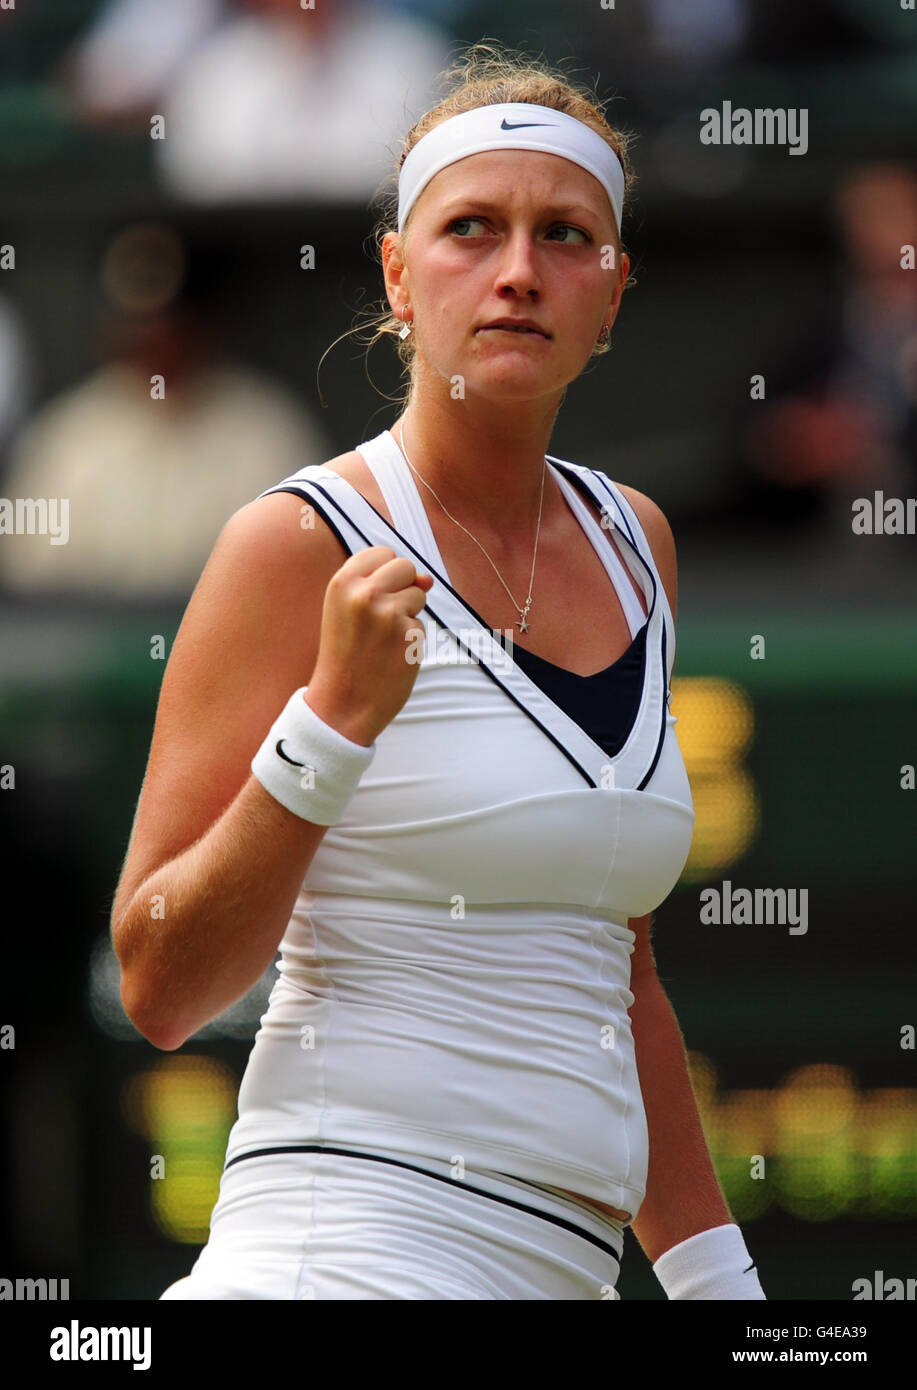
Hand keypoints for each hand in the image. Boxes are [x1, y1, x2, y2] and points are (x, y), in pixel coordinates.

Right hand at [304, 546, 433, 745]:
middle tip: (378, 621)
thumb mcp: (347, 611)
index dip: (385, 574)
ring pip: (418, 595)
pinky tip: (389, 657)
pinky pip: (420, 625)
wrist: (341, 705)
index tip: (372, 598)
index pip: (382, 552)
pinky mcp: (410, 635)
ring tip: (380, 640)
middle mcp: (365, 593)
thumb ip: (381, 585)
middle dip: (401, 589)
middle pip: (405, 567)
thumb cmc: (345, 655)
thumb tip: (427, 579)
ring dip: (407, 615)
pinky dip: (410, 641)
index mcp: (342, 582)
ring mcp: (390, 614)